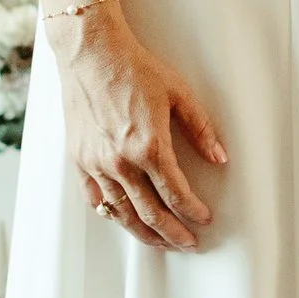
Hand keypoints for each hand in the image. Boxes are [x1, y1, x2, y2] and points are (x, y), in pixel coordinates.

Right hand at [49, 5, 227, 250]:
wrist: (90, 53)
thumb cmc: (133, 68)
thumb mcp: (178, 93)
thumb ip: (201, 129)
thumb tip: (219, 158)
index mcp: (149, 146)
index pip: (176, 193)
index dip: (193, 211)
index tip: (204, 218)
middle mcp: (121, 162)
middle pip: (150, 212)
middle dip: (173, 232)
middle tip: (188, 243)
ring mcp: (97, 163)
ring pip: (122, 213)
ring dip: (144, 232)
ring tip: (160, 242)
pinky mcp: (79, 159)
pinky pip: (95, 198)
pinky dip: (111, 214)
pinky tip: (123, 218)